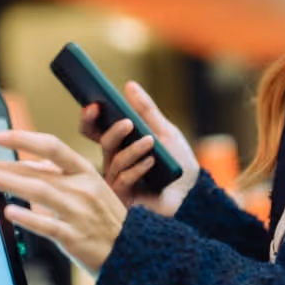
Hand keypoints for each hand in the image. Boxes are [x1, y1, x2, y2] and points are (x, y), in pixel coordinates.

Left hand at [0, 131, 126, 276]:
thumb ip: (58, 176)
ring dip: (6, 182)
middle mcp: (81, 187)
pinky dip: (28, 218)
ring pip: (38, 192)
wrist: (132, 252)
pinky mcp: (74, 238)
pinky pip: (48, 226)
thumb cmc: (105, 219)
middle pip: (34, 170)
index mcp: (84, 171)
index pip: (52, 146)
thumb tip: (26, 165)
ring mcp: (78, 212)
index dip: (24, 139)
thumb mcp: (89, 188)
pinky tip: (9, 212)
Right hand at [80, 81, 198, 216]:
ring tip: (150, 140)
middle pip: (103, 143)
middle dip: (112, 131)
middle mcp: (115, 163)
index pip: (96, 130)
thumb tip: (129, 85)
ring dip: (133, 149)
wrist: (194, 197)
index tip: (94, 104)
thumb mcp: (165, 133)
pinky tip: (151, 161)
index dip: (90, 118)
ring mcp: (117, 182)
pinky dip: (137, 168)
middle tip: (127, 122)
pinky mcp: (124, 199)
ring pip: (114, 160)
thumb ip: (147, 110)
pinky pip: (122, 180)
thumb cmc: (178, 166)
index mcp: (120, 146)